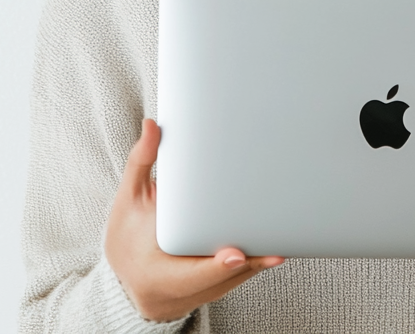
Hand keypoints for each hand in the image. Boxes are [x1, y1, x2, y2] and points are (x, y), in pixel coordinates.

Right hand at [104, 118, 284, 321]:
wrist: (131, 273)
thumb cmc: (128, 234)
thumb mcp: (129, 198)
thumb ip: (142, 162)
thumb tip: (152, 125)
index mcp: (158, 269)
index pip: (190, 274)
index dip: (215, 267)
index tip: (235, 254)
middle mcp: (184, 286)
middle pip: (224, 278)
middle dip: (252, 261)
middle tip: (276, 247)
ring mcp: (204, 289)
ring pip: (239, 278)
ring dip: (261, 260)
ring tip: (286, 237)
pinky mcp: (218, 285)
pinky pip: (243, 274)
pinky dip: (258, 259)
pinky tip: (278, 239)